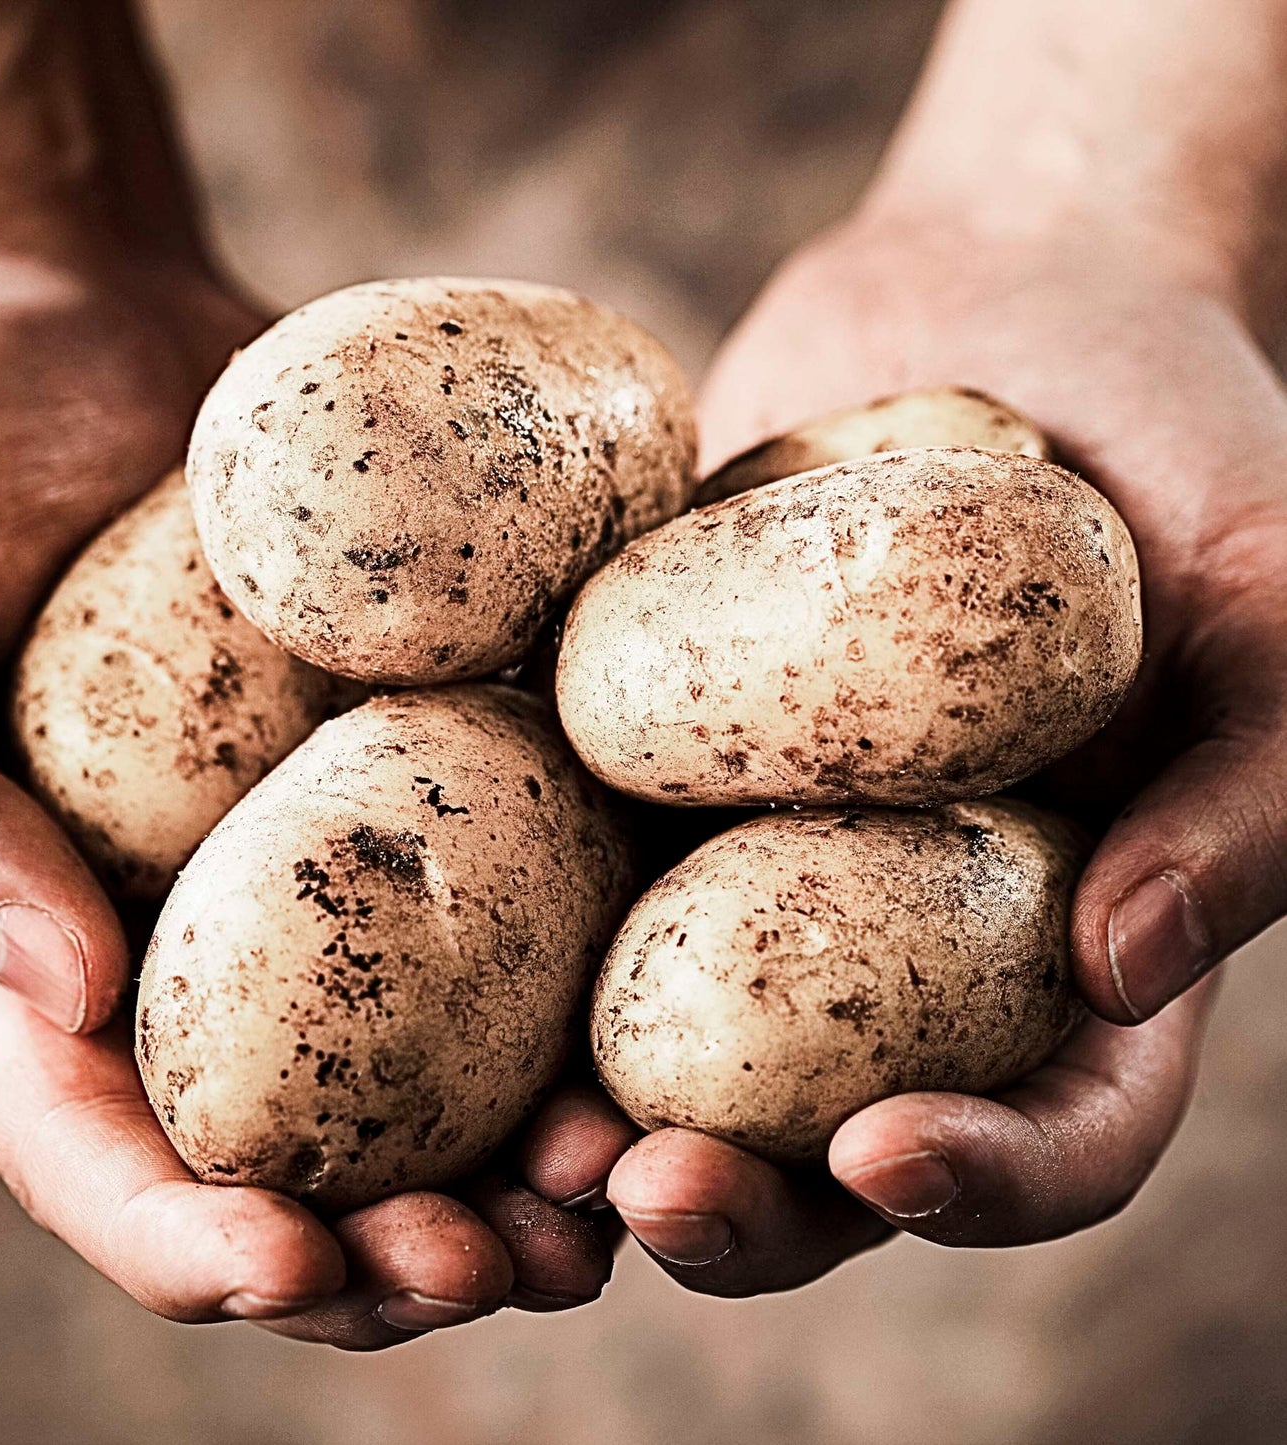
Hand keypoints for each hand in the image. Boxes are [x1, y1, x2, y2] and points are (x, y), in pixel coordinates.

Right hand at [0, 241, 621, 1345]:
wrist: (85, 330)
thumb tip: (64, 995)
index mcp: (50, 960)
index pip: (108, 1154)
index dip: (191, 1241)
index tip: (289, 1266)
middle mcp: (211, 947)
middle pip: (305, 1157)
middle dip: (397, 1249)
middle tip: (509, 1269)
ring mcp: (336, 871)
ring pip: (441, 1069)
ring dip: (529, 1158)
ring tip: (620, 1189)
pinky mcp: (435, 777)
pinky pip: (522, 896)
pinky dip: (592, 974)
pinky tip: (672, 1003)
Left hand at [598, 198, 1286, 1290]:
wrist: (1000, 297)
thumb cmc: (1174, 440)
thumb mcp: (1277, 596)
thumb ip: (1252, 788)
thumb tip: (1122, 967)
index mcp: (1076, 936)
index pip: (1061, 1124)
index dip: (988, 1181)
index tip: (884, 1156)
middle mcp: (907, 930)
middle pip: (828, 1138)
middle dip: (742, 1202)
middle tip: (639, 1193)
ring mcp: (761, 852)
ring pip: (675, 1043)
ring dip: (595, 1120)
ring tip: (523, 1143)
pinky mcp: (653, 761)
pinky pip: (574, 861)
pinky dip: (511, 926)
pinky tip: (439, 934)